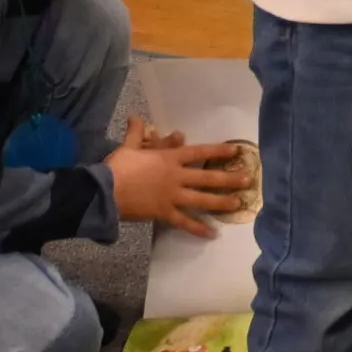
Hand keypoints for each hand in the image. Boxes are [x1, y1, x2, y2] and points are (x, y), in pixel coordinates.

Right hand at [110, 118, 249, 239]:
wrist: (102, 191)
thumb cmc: (117, 167)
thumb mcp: (128, 147)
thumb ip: (137, 132)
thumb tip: (135, 117)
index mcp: (170, 159)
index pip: (199, 152)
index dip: (218, 152)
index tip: (236, 151)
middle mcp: (176, 177)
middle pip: (208, 177)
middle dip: (229, 179)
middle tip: (248, 180)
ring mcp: (172, 196)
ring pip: (202, 200)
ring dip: (221, 202)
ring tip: (238, 204)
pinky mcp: (163, 213)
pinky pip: (184, 222)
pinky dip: (198, 229)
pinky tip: (212, 234)